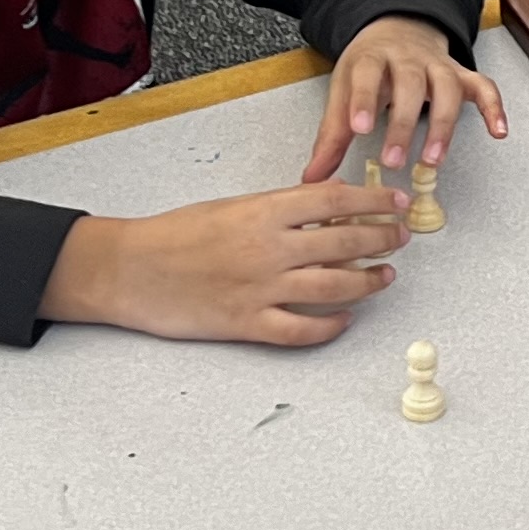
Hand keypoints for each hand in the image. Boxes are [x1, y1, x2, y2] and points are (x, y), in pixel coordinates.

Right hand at [42, 179, 411, 344]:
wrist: (127, 269)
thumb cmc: (174, 234)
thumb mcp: (231, 206)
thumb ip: (278, 209)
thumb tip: (328, 208)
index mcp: (263, 211)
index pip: (336, 200)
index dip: (375, 201)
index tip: (397, 202)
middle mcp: (268, 249)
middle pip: (345, 242)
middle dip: (382, 239)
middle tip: (401, 237)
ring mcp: (260, 288)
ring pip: (334, 287)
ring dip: (368, 282)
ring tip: (385, 276)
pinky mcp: (246, 323)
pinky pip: (302, 330)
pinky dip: (331, 326)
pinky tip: (345, 319)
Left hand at [307, 14, 507, 181]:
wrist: (398, 27)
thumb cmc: (369, 67)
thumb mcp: (342, 90)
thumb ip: (331, 136)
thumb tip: (313, 177)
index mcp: (373, 58)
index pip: (368, 75)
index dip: (365, 100)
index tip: (359, 128)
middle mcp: (409, 59)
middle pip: (411, 86)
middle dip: (404, 125)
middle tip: (395, 161)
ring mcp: (439, 65)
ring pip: (448, 89)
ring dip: (444, 125)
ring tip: (434, 160)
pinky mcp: (462, 74)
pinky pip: (484, 87)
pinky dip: (494, 107)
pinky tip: (498, 131)